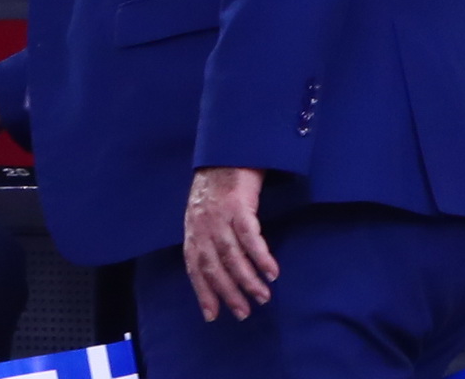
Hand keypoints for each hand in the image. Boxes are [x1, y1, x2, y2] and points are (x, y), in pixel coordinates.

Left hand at [183, 166, 278, 320]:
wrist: (227, 150)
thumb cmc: (218, 184)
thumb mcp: (204, 211)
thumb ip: (207, 236)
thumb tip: (219, 267)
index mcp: (193, 228)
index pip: (195, 266)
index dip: (203, 291)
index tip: (212, 315)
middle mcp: (202, 224)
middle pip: (214, 265)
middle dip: (228, 292)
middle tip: (243, 312)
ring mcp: (219, 215)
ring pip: (232, 255)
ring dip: (247, 279)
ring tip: (262, 297)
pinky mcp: (239, 205)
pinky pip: (250, 237)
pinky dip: (261, 257)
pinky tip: (271, 272)